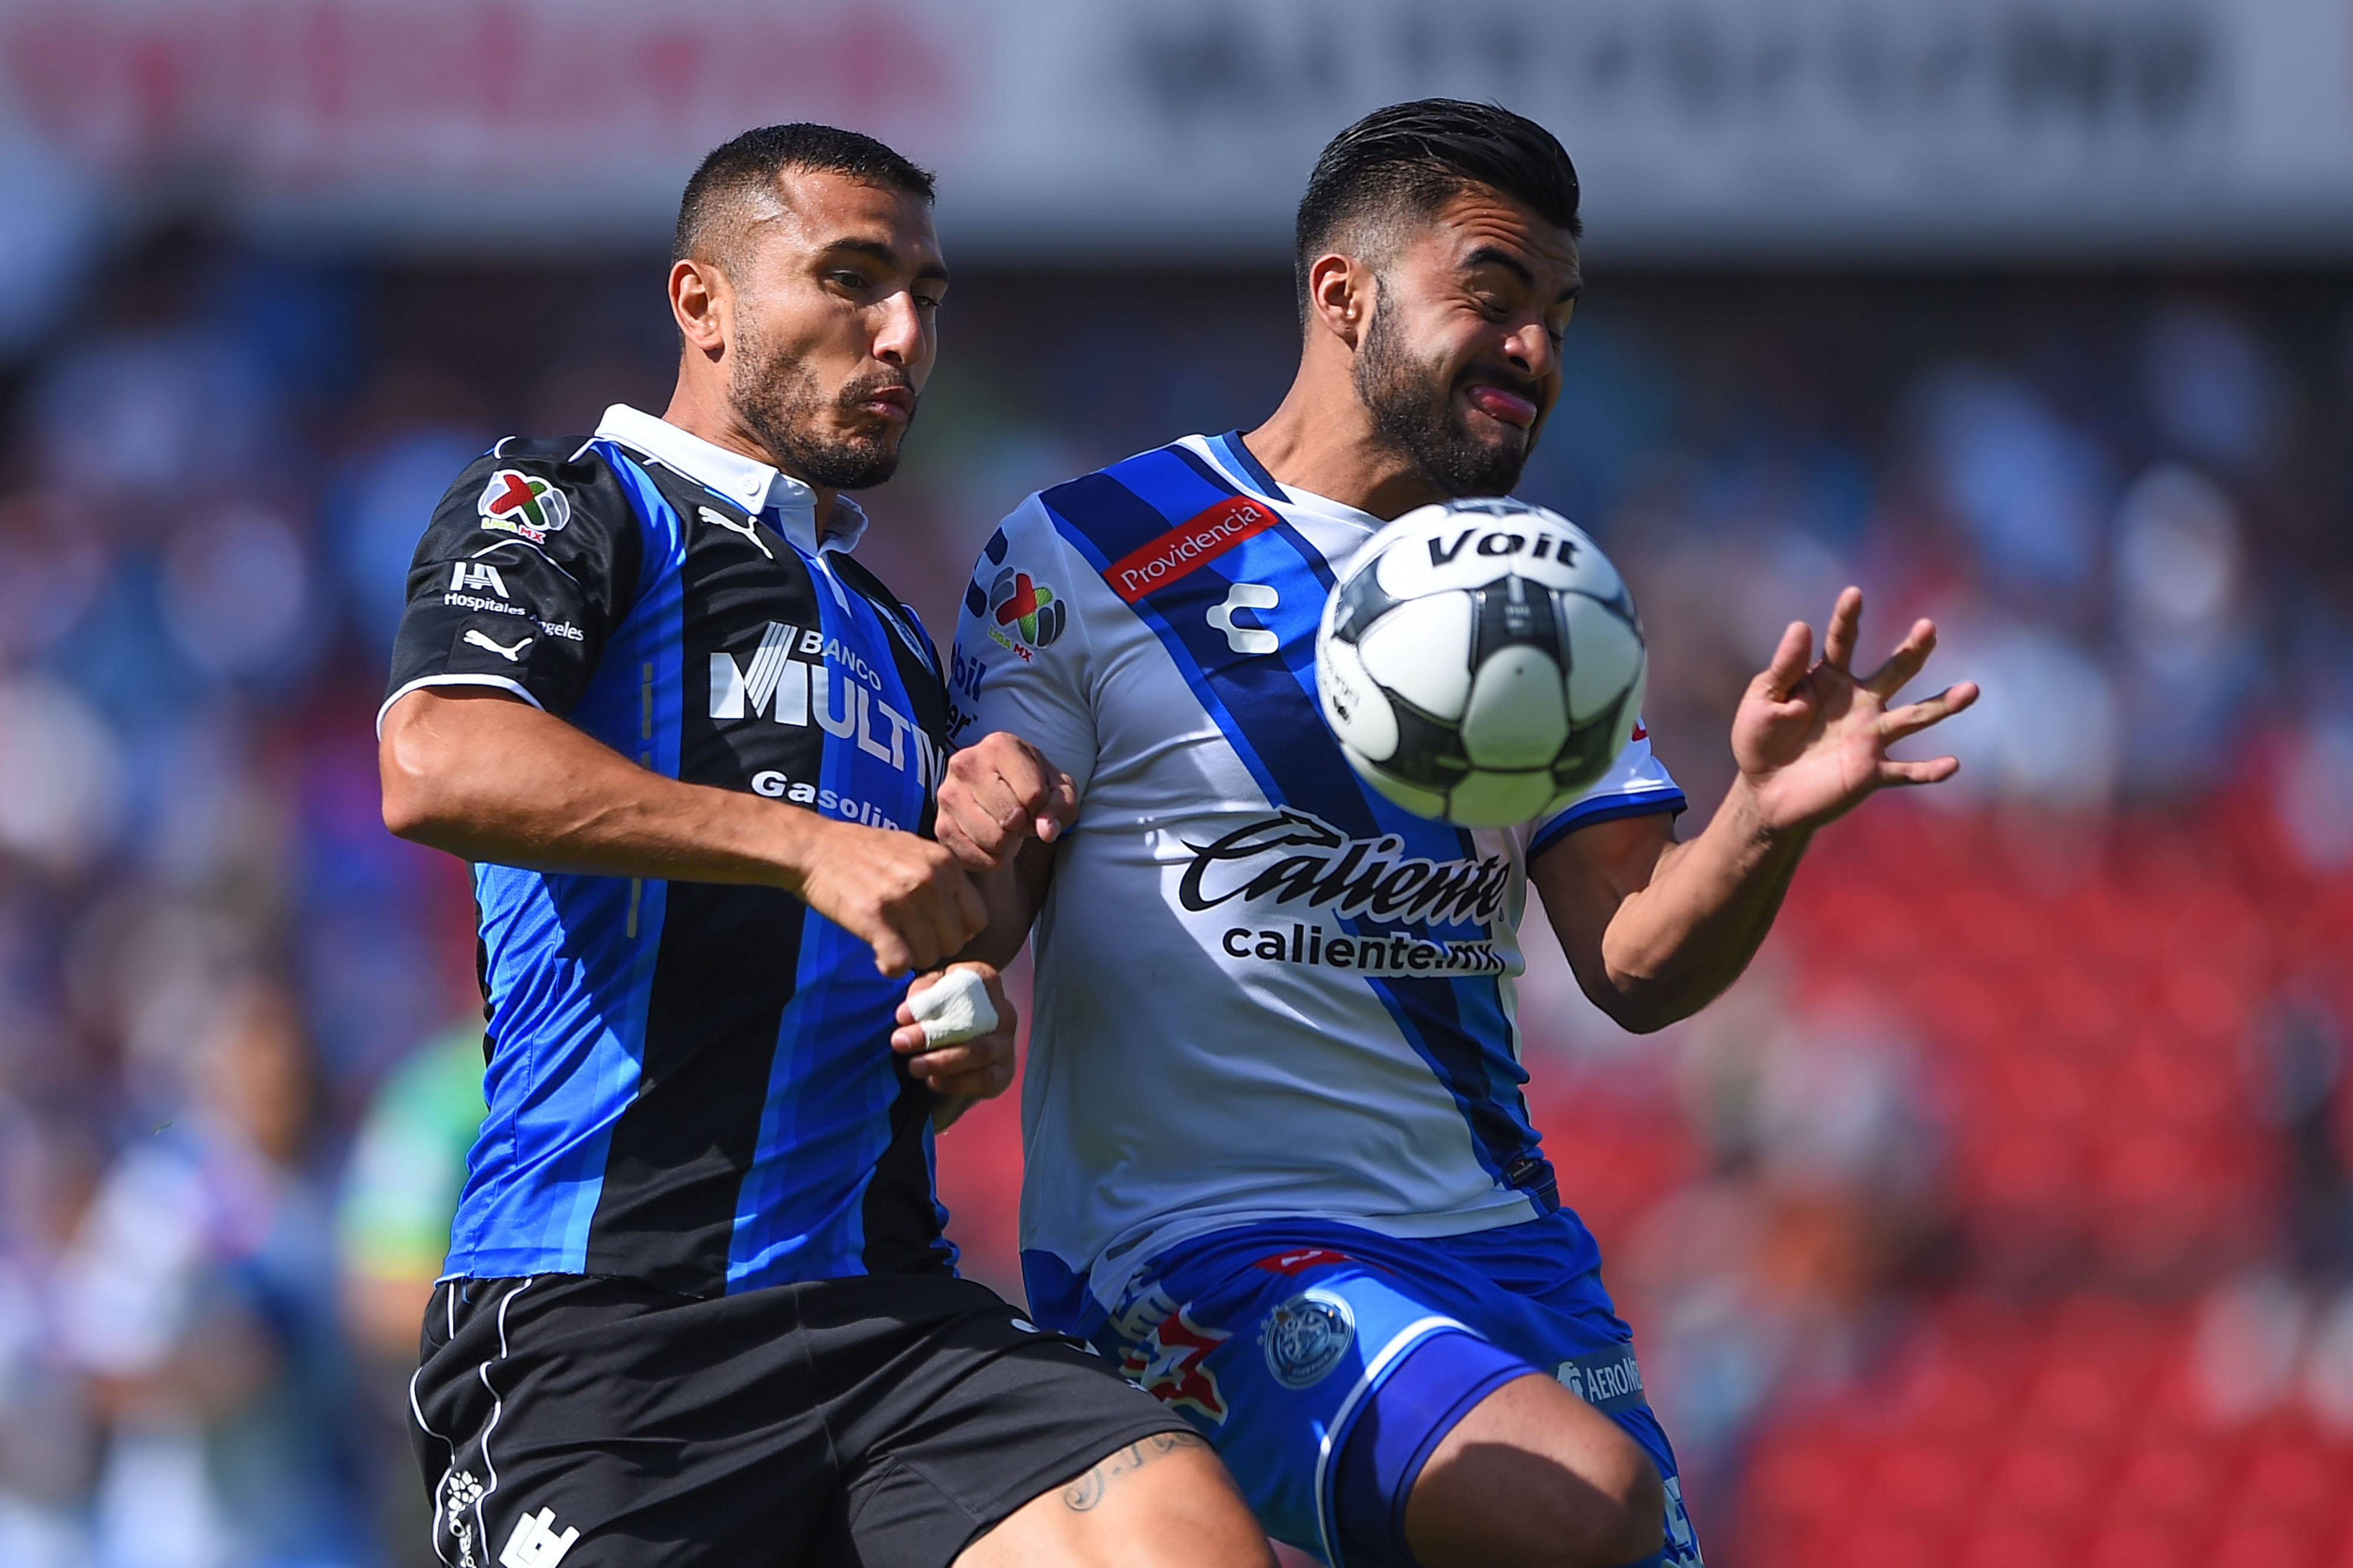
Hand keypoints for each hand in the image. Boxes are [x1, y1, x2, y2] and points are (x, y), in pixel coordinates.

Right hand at [794, 819, 986, 975]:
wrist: (815, 848)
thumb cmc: (865, 851)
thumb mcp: (916, 850)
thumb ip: (944, 878)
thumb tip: (966, 921)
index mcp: (945, 863)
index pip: (978, 918)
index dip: (958, 931)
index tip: (936, 930)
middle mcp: (930, 880)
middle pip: (955, 942)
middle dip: (935, 947)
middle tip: (911, 941)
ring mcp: (903, 899)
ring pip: (929, 956)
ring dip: (911, 958)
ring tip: (893, 944)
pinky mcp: (875, 918)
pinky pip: (899, 964)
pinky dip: (890, 968)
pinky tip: (879, 955)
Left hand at [892, 963, 1017, 1102]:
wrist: (956, 1047)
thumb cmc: (941, 1011)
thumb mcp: (929, 992)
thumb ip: (921, 994)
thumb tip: (907, 1012)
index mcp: (985, 983)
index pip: (966, 984)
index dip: (933, 1001)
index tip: (901, 1016)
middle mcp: (1003, 1012)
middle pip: (971, 1021)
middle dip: (931, 1034)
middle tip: (900, 1042)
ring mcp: (1005, 1044)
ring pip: (980, 1051)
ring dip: (943, 1061)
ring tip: (914, 1066)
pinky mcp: (1003, 1073)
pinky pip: (984, 1079)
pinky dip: (957, 1082)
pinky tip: (934, 1081)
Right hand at [935, 732, 1077, 870]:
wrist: (1000, 795)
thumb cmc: (1032, 788)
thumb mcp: (1059, 790)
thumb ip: (1060, 806)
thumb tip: (1046, 830)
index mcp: (999, 745)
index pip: (1033, 794)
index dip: (1044, 809)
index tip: (1037, 803)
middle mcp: (965, 763)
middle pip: (1012, 817)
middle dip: (1024, 825)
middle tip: (1020, 816)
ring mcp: (948, 794)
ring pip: (993, 839)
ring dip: (1008, 844)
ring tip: (1006, 827)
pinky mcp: (940, 825)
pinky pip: (976, 857)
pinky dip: (990, 857)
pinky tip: (992, 840)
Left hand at [1731, 586, 1978, 836]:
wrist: (1764, 793)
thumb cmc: (1760, 740)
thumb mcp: (1763, 700)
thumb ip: (1783, 668)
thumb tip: (1801, 624)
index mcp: (1829, 679)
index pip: (1842, 642)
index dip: (1848, 618)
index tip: (1853, 593)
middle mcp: (1859, 703)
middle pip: (1893, 671)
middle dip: (1912, 650)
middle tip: (1928, 627)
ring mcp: (1869, 737)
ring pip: (1914, 717)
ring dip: (1943, 705)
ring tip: (1971, 690)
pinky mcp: (1871, 772)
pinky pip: (1907, 772)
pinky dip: (1930, 771)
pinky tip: (1952, 764)